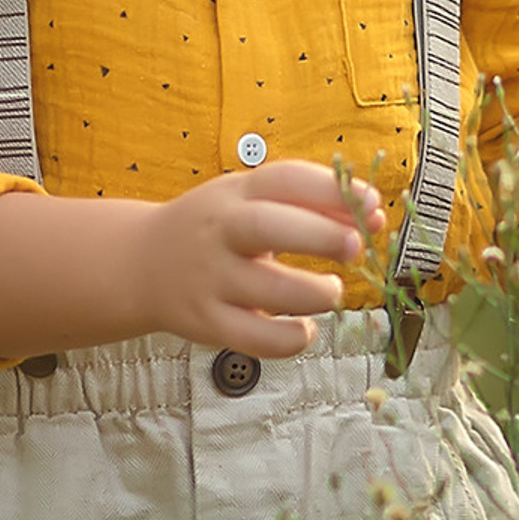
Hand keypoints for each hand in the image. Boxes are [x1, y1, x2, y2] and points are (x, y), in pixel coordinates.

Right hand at [0, 159, 384, 365]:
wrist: (142, 264)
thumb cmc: (221, 228)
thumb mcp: (252, 201)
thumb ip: (312, 205)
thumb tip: (376, 218)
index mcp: (237, 192)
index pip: (287, 179)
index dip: (335, 191)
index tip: (373, 206)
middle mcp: (220, 231)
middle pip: (269, 226)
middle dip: (321, 235)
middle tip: (355, 248)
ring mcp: (210, 278)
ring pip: (268, 291)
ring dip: (314, 294)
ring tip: (329, 291)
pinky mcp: (206, 322)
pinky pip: (256, 340)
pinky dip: (291, 339)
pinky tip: (304, 329)